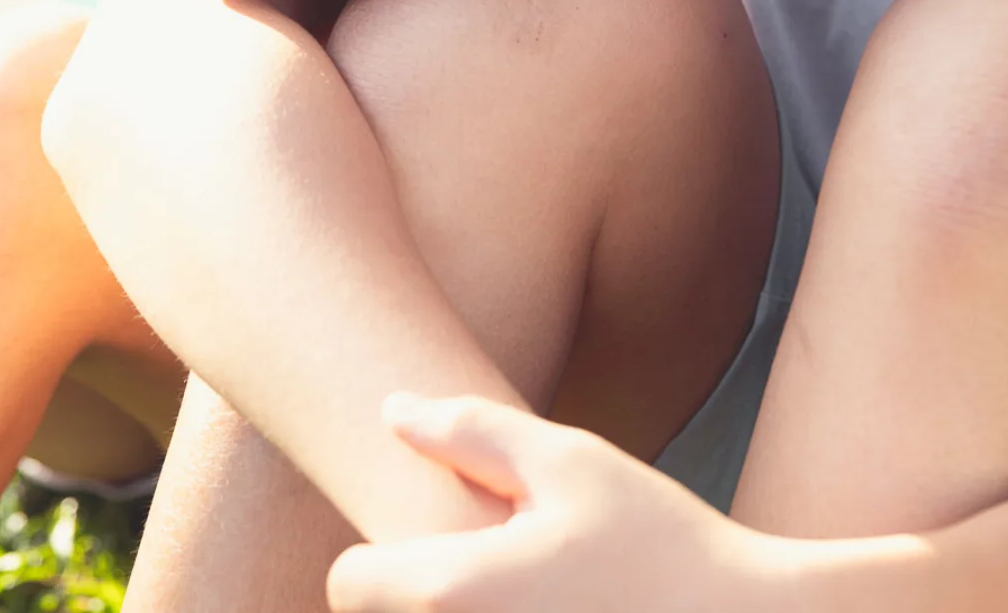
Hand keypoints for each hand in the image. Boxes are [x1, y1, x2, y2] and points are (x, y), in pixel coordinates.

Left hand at [325, 395, 802, 612]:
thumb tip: (392, 412)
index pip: (348, 584)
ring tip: (535, 602)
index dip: (384, 555)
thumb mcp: (569, 463)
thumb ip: (470, 432)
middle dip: (418, 598)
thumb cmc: (659, 543)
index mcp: (452, 592)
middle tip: (498, 578)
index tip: (446, 545)